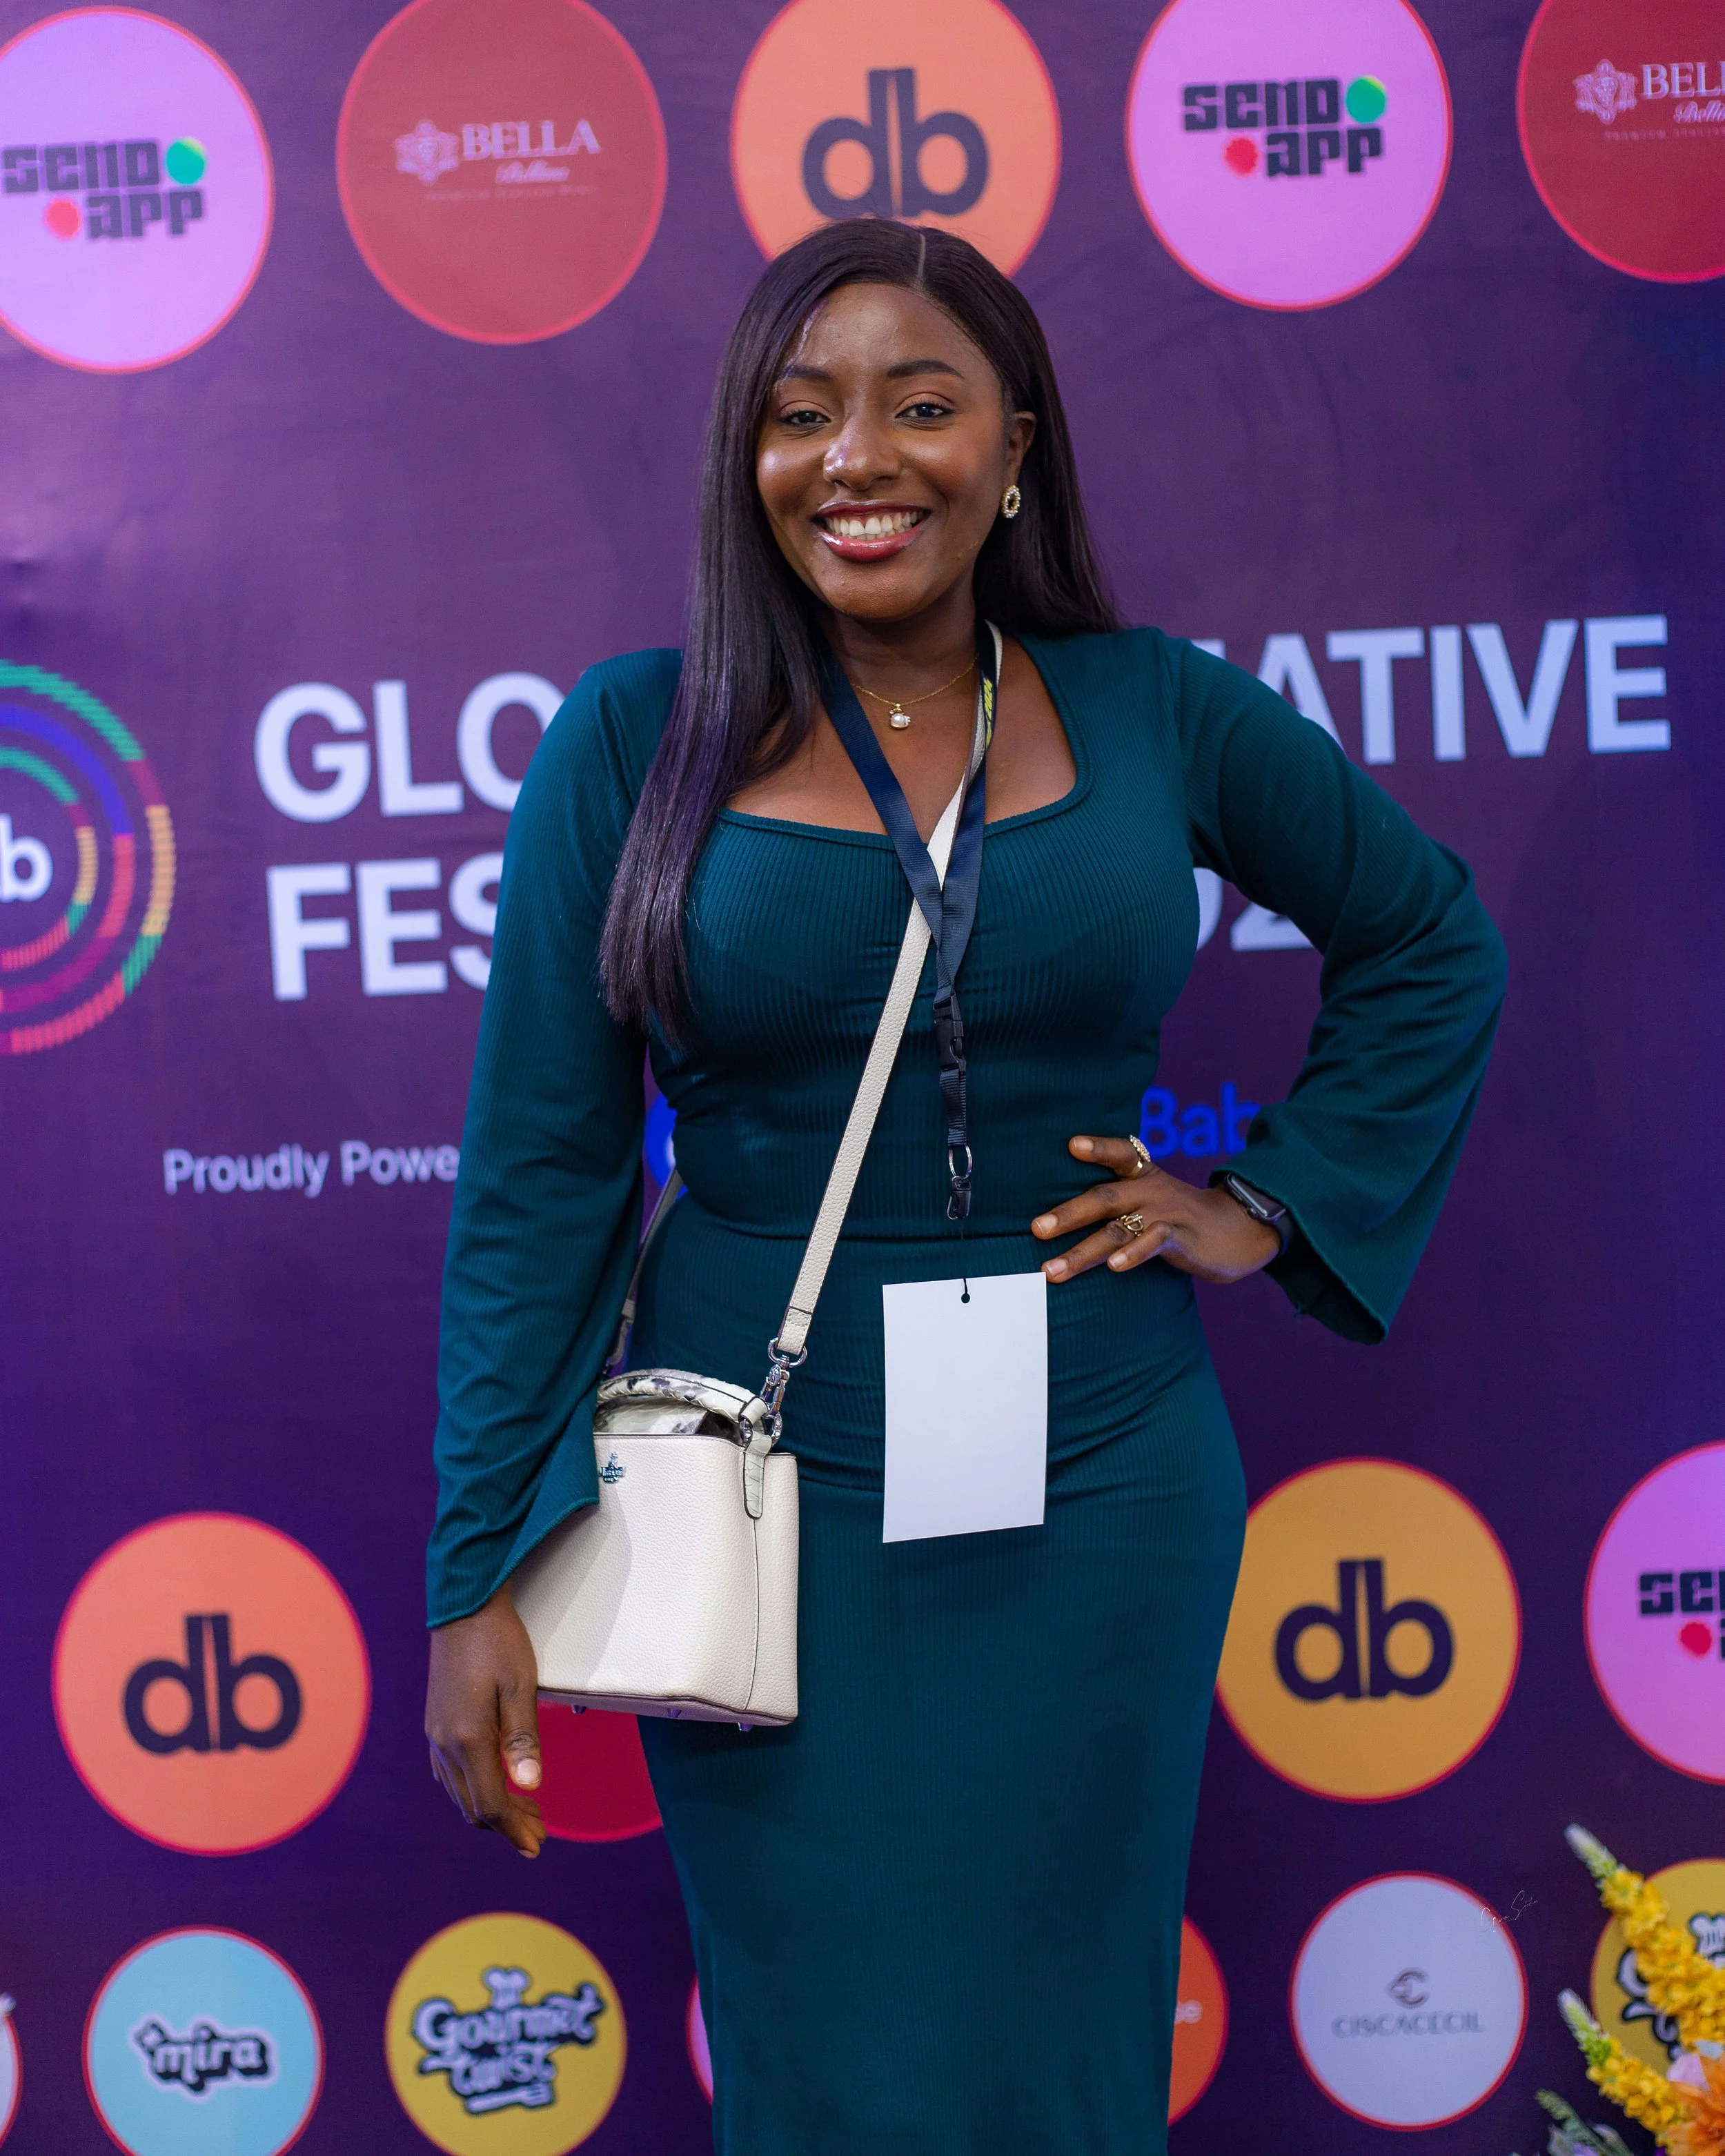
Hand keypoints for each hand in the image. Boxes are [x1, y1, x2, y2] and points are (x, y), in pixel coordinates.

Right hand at [425, 1582, 546, 1857]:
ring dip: (490, 1809)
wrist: (463, 1606)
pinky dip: (474, 1789)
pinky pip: (450, 1774)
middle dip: (506, 1825)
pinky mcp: (436, 1723)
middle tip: (539, 1835)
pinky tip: (495, 1784)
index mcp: (467, 1738)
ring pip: (460, 1793)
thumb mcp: (520, 1686)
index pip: (490, 1803)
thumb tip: (531, 1787)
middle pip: (473, 1805)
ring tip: (526, 1814)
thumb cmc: (498, 1642)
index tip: (536, 1845)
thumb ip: (524, 1738)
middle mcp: (445, 1743)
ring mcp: (436, 1734)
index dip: (514, 1828)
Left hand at [1032, 1135, 1279, 1285]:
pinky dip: (1134, 1253)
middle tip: (1036, 1228)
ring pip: (1118, 1230)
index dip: (1098, 1148)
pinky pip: (1154, 1243)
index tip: (1071, 1144)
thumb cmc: (1182, 1216)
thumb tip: (1061, 1213)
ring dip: (1083, 1252)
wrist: (1240, 1231)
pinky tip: (1115, 1266)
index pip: (1121, 1154)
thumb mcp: (1152, 1197)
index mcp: (1144, 1176)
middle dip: (1067, 1214)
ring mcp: (1166, 1215)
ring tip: (1053, 1269)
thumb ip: (1117, 1200)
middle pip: (1104, 1198)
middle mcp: (1152, 1191)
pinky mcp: (1182, 1240)